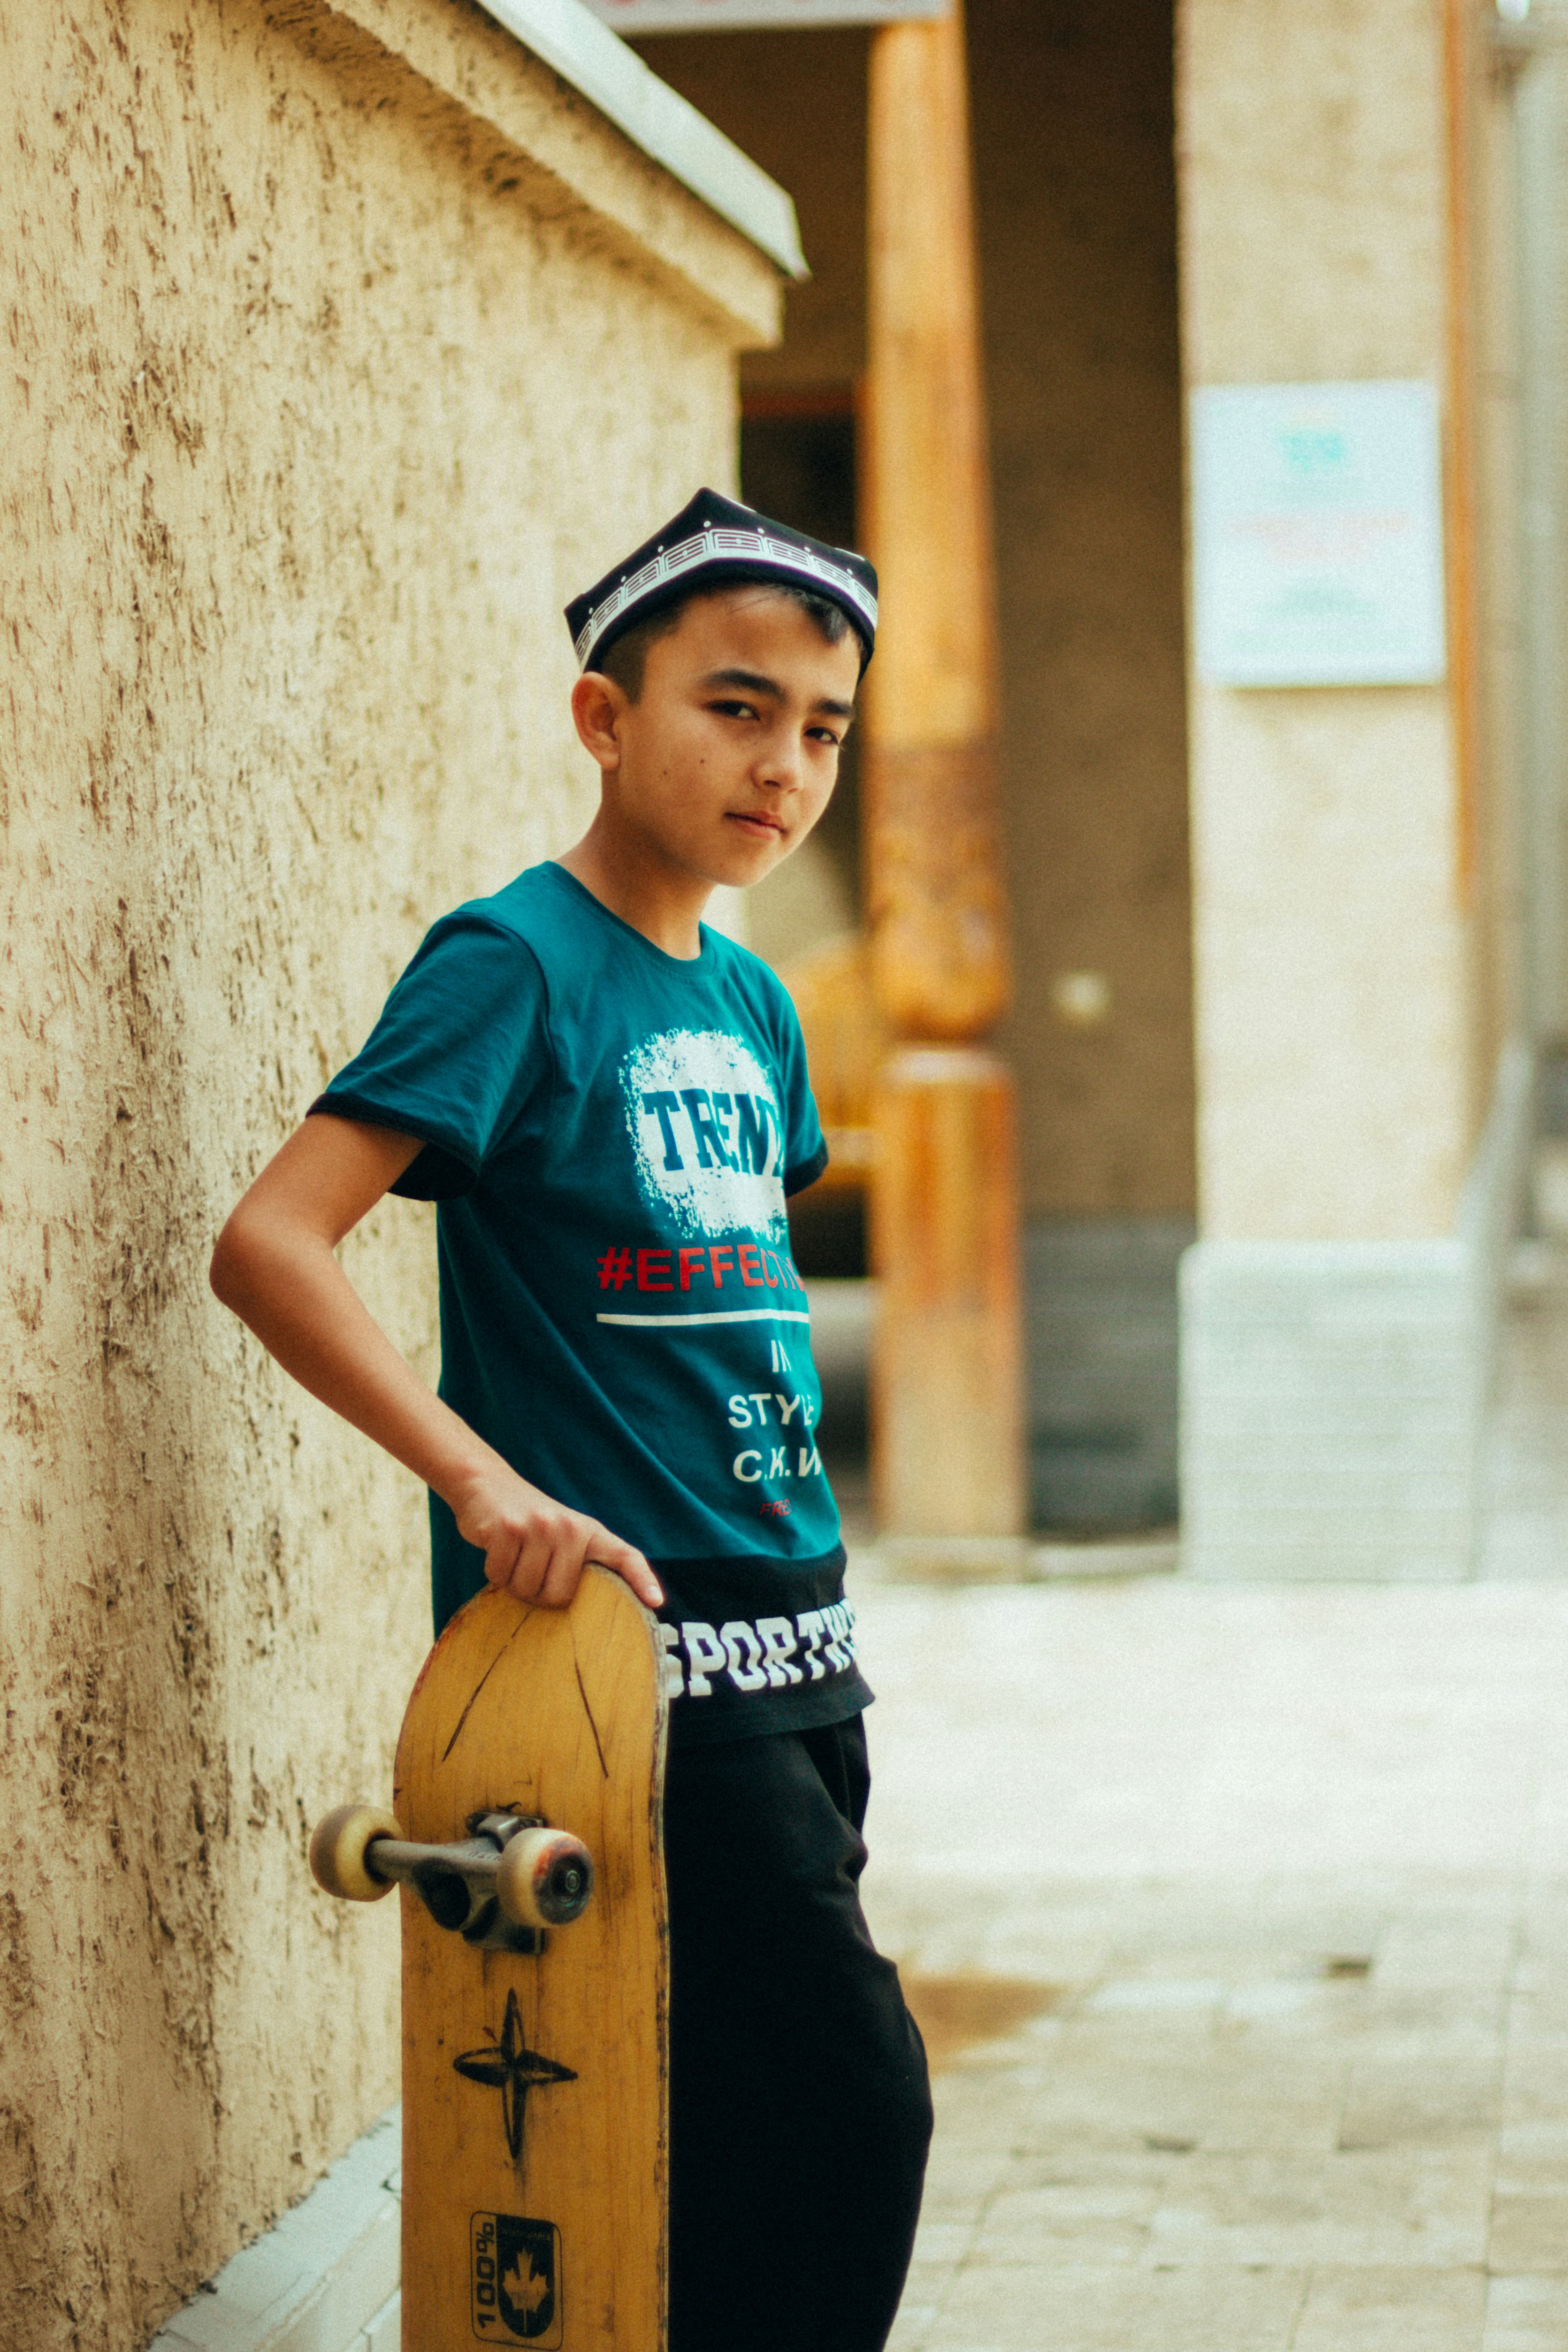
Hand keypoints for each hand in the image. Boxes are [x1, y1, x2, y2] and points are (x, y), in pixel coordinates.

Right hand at [451, 1461, 662, 1612]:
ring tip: (514, 1556)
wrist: (486, 1483)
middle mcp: (569, 1528)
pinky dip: (494, 1573)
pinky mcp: (508, 1530)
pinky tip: (497, 1549)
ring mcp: (539, 1527)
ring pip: (526, 1590)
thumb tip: (585, 1610)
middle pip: (558, 1596)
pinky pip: (500, 1578)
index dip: (642, 1579)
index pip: (625, 1556)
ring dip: (513, 1583)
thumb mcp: (561, 1533)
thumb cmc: (526, 1521)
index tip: (656, 1602)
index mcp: (588, 1531)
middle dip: (538, 1594)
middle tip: (530, 1568)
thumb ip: (575, 1561)